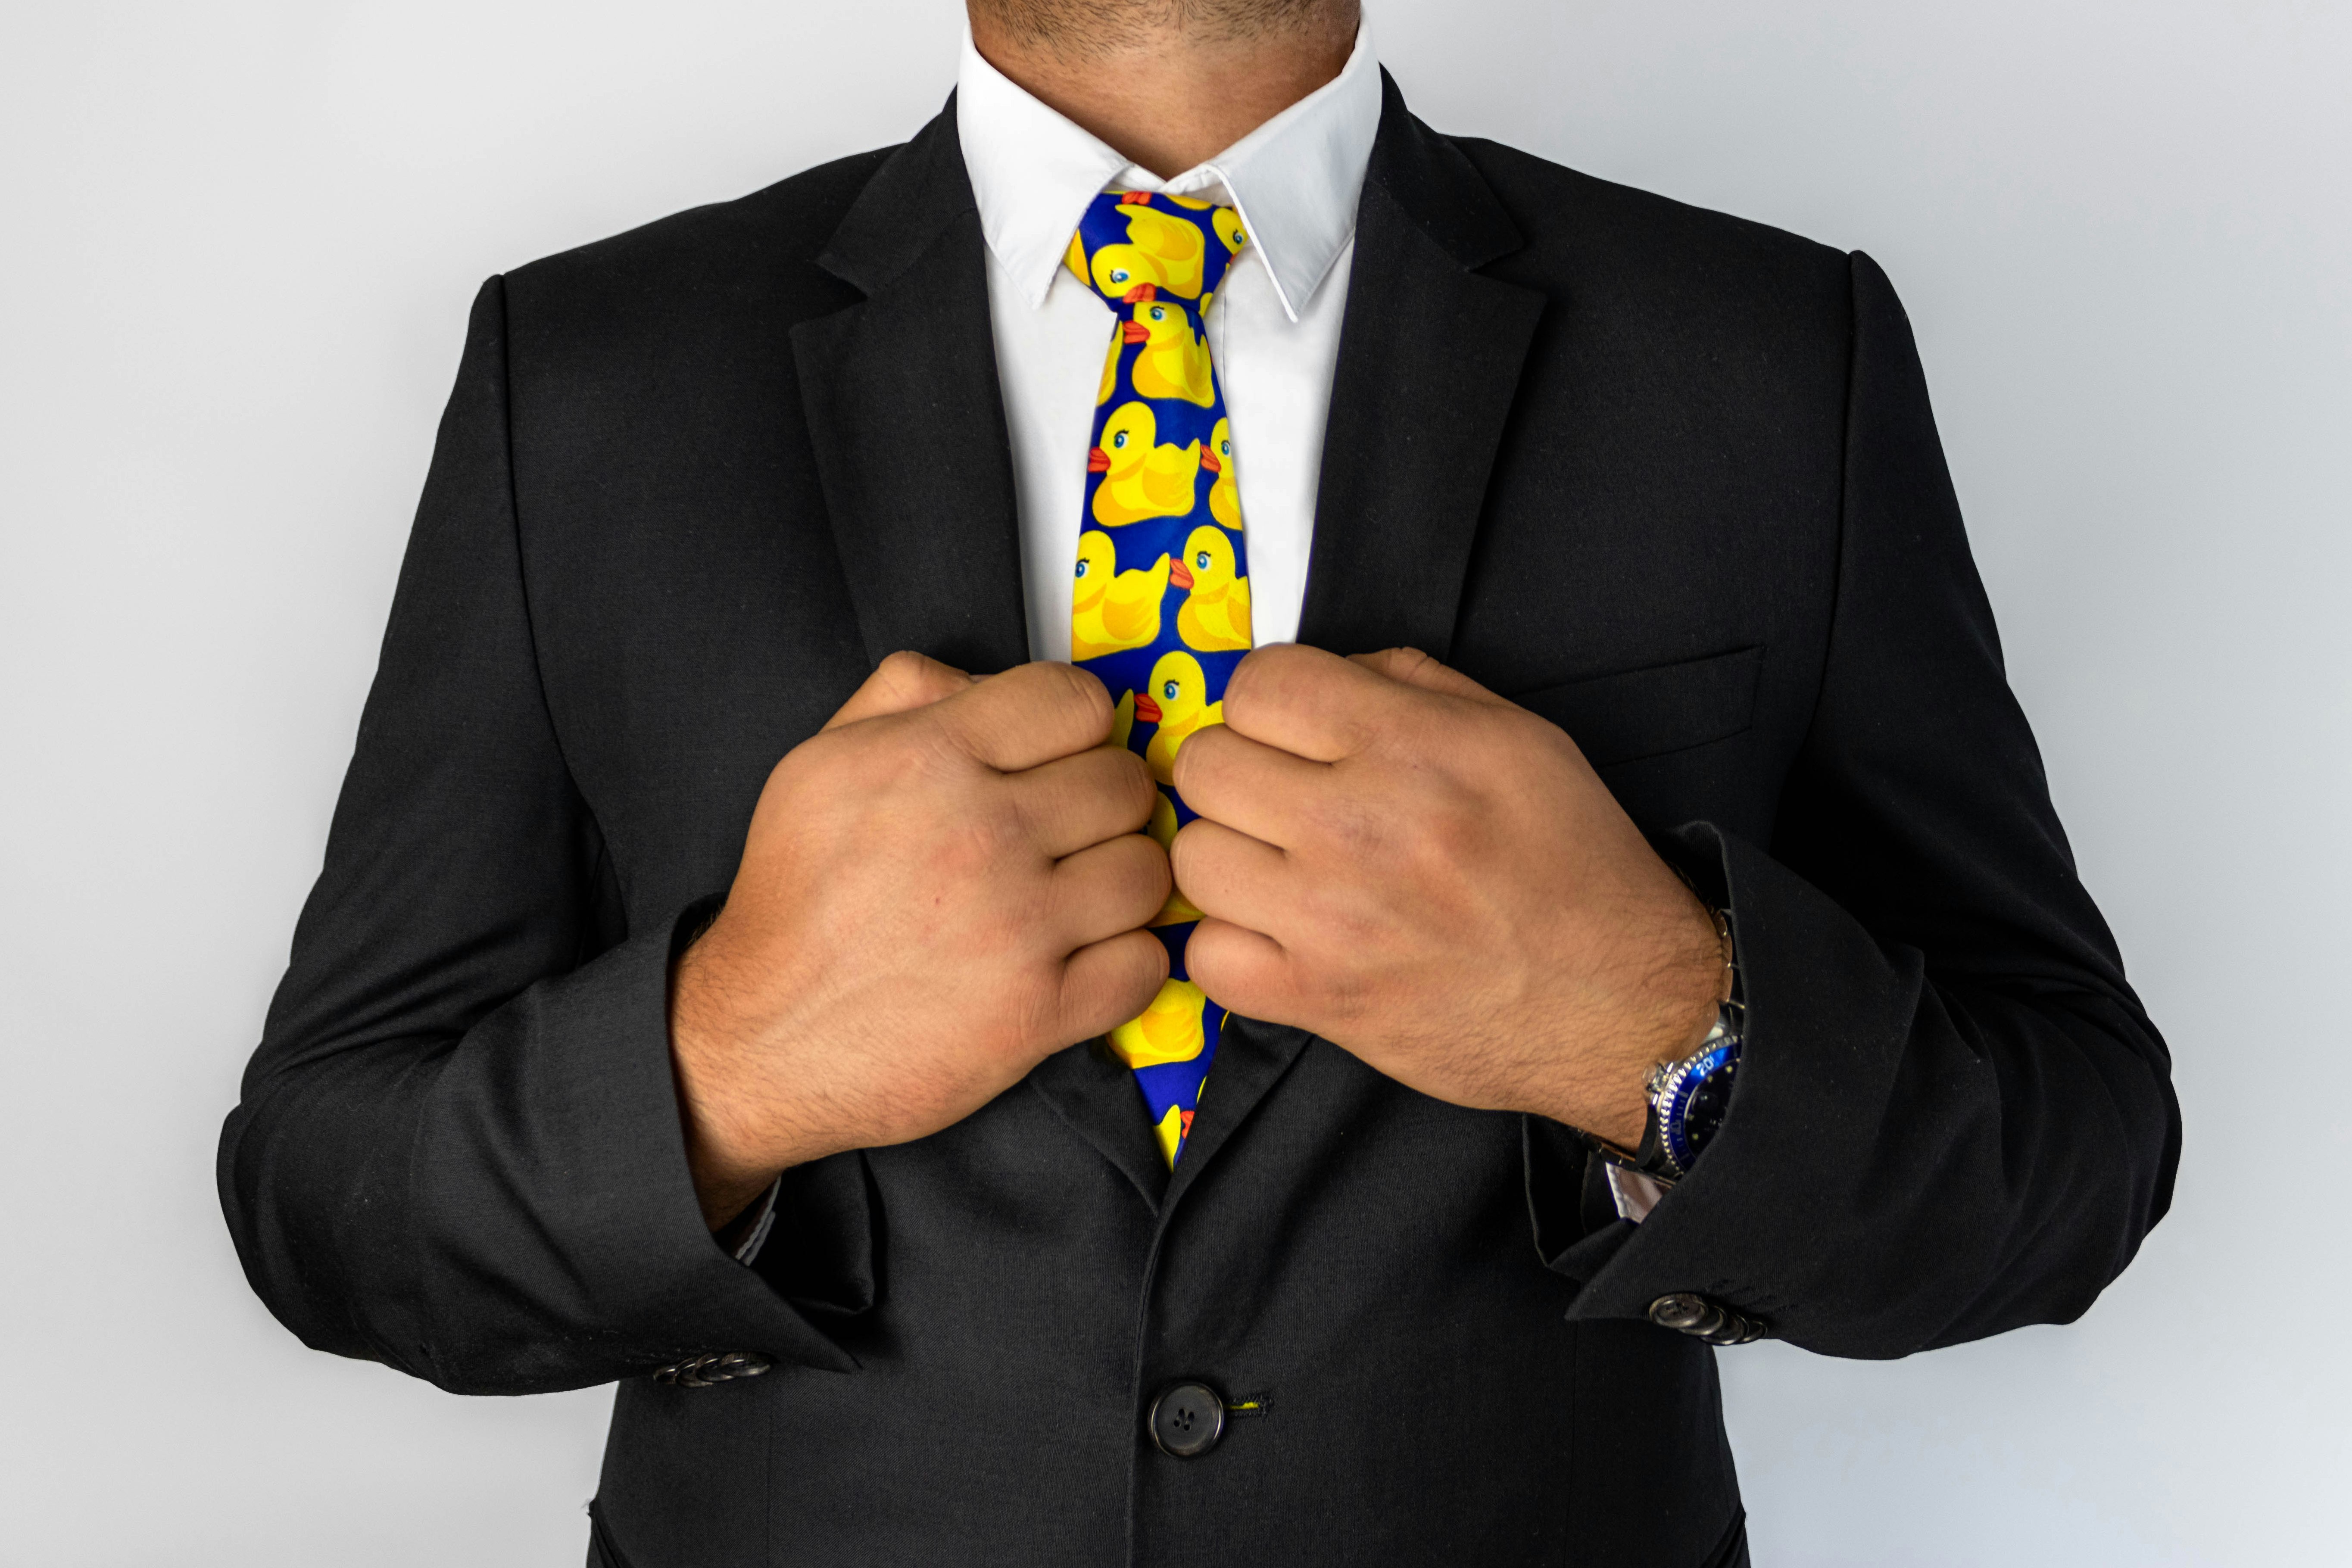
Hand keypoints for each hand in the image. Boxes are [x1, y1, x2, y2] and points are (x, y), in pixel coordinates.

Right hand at [670, 654, 1170, 1226]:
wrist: (761, 1038)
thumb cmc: (797, 899)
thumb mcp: (820, 762)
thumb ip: (909, 695)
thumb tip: (993, 684)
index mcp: (930, 758)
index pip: (1076, 702)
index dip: (1077, 729)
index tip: (1058, 761)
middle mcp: (981, 833)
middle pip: (1125, 785)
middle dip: (1103, 807)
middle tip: (1065, 838)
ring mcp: (1017, 927)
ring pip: (1149, 871)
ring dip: (1120, 885)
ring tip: (1074, 900)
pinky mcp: (1038, 1013)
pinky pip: (1147, 963)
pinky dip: (1125, 962)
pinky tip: (1080, 960)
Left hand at [1170, 645, 1727, 1146]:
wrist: (1622, 1001)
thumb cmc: (1572, 865)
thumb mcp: (1520, 737)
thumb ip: (1412, 684)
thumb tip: (1325, 676)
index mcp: (1413, 746)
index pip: (1260, 683)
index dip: (1270, 701)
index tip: (1294, 729)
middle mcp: (1362, 826)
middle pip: (1207, 764)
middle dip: (1239, 771)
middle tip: (1281, 799)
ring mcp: (1330, 920)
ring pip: (1193, 856)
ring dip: (1230, 857)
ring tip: (1281, 869)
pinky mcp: (1317, 1000)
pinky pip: (1205, 954)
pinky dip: (1232, 946)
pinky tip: (1280, 936)